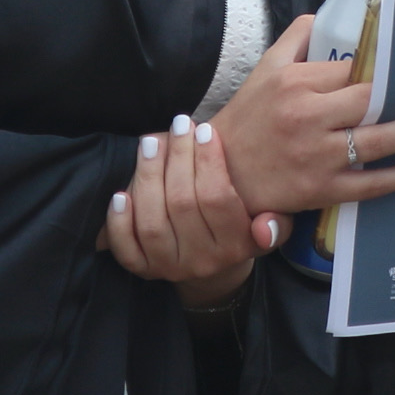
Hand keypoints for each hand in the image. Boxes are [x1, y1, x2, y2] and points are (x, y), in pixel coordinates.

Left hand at [100, 114, 266, 306]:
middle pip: (182, 204)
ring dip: (148, 177)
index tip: (204, 130)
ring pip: (152, 221)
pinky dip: (119, 221)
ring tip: (150, 143)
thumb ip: (276, 221)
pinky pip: (126, 248)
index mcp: (235, 247)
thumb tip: (266, 225)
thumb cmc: (239, 225)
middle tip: (178, 125)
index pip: (217, 199)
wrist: (213, 264)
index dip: (208, 161)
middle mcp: (202, 261)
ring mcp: (169, 267)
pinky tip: (121, 193)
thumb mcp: (268, 223)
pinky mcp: (143, 270)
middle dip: (178, 157)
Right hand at [204, 14, 394, 214]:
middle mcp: (308, 118)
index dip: (383, 69)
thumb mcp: (265, 70)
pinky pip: (370, 184)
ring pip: (378, 141)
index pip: (351, 70)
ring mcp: (317, 156)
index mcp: (296, 84)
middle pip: (371, 102)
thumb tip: (323, 16)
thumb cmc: (248, 119)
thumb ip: (295, 39)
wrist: (221, 174)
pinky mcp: (322, 189)